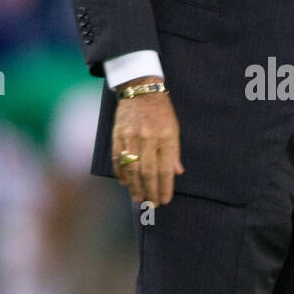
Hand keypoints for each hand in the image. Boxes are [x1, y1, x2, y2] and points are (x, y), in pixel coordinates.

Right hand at [112, 84, 183, 204]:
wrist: (140, 88)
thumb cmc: (161, 110)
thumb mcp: (174, 128)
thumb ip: (174, 152)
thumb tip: (176, 173)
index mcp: (165, 137)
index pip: (165, 169)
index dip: (164, 187)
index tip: (165, 200)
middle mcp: (147, 139)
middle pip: (147, 172)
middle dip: (150, 191)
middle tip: (152, 205)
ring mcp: (130, 137)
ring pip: (131, 168)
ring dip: (135, 186)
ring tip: (138, 198)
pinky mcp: (117, 135)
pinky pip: (117, 158)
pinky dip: (120, 172)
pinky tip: (124, 183)